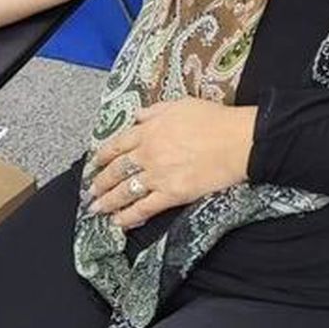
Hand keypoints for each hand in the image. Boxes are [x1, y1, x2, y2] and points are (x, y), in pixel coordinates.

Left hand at [87, 98, 256, 228]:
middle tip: (90, 191)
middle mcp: (147, 154)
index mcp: (148, 131)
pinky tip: (117, 223)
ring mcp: (157, 176)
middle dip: (100, 182)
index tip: (94, 163)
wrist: (238, 141)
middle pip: (116, 170)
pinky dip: (128, 217)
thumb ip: (155, 111)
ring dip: (107, 201)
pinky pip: (143, 208)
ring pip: (124, 191)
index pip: (117, 145)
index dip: (102, 156)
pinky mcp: (172, 194)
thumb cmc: (214, 120)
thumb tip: (138, 116)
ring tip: (96, 209)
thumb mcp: (180, 105)